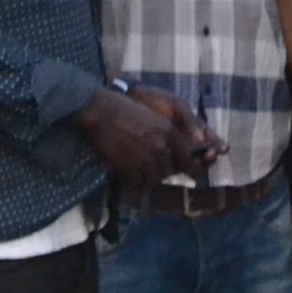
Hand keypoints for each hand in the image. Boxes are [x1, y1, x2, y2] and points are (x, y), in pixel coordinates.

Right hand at [71, 86, 189, 187]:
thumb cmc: (125, 110)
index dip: (190, 169)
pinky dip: (134, 181)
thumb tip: (181, 151)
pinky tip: (129, 173)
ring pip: (153, 180)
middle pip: (169, 172)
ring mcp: (143, 158)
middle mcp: (159, 147)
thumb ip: (168, 135)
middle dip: (162, 172)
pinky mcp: (128, 167)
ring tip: (139, 171)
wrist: (101, 112)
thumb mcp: (154, 117)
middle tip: (152, 167)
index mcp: (168, 132)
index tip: (190, 174)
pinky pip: (137, 182)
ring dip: (148, 178)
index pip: (187, 159)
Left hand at [125, 83, 226, 179]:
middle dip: (209, 157)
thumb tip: (201, 139)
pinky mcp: (160, 158)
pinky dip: (177, 167)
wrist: (131, 101)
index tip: (221, 148)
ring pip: (190, 165)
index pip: (212, 141)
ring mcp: (174, 151)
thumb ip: (189, 120)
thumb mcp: (176, 105)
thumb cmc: (155, 99)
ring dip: (196, 165)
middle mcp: (187, 142)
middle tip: (208, 154)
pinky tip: (176, 163)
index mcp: (195, 128)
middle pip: (204, 156)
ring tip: (195, 160)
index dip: (218, 146)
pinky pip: (172, 167)